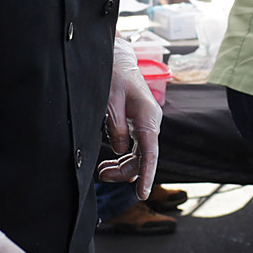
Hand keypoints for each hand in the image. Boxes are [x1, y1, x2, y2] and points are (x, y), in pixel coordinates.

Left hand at [107, 37, 161, 199]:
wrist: (120, 58)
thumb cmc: (115, 74)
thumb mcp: (110, 100)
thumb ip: (116, 126)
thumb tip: (120, 150)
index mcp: (148, 117)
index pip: (149, 153)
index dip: (146, 175)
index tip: (142, 194)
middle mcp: (151, 123)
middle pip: (143, 158)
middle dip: (125, 172)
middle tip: (101, 176)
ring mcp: (146, 124)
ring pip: (139, 155)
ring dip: (122, 166)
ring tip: (102, 173)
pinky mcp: (139, 125)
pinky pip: (135, 147)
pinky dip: (123, 157)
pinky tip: (110, 163)